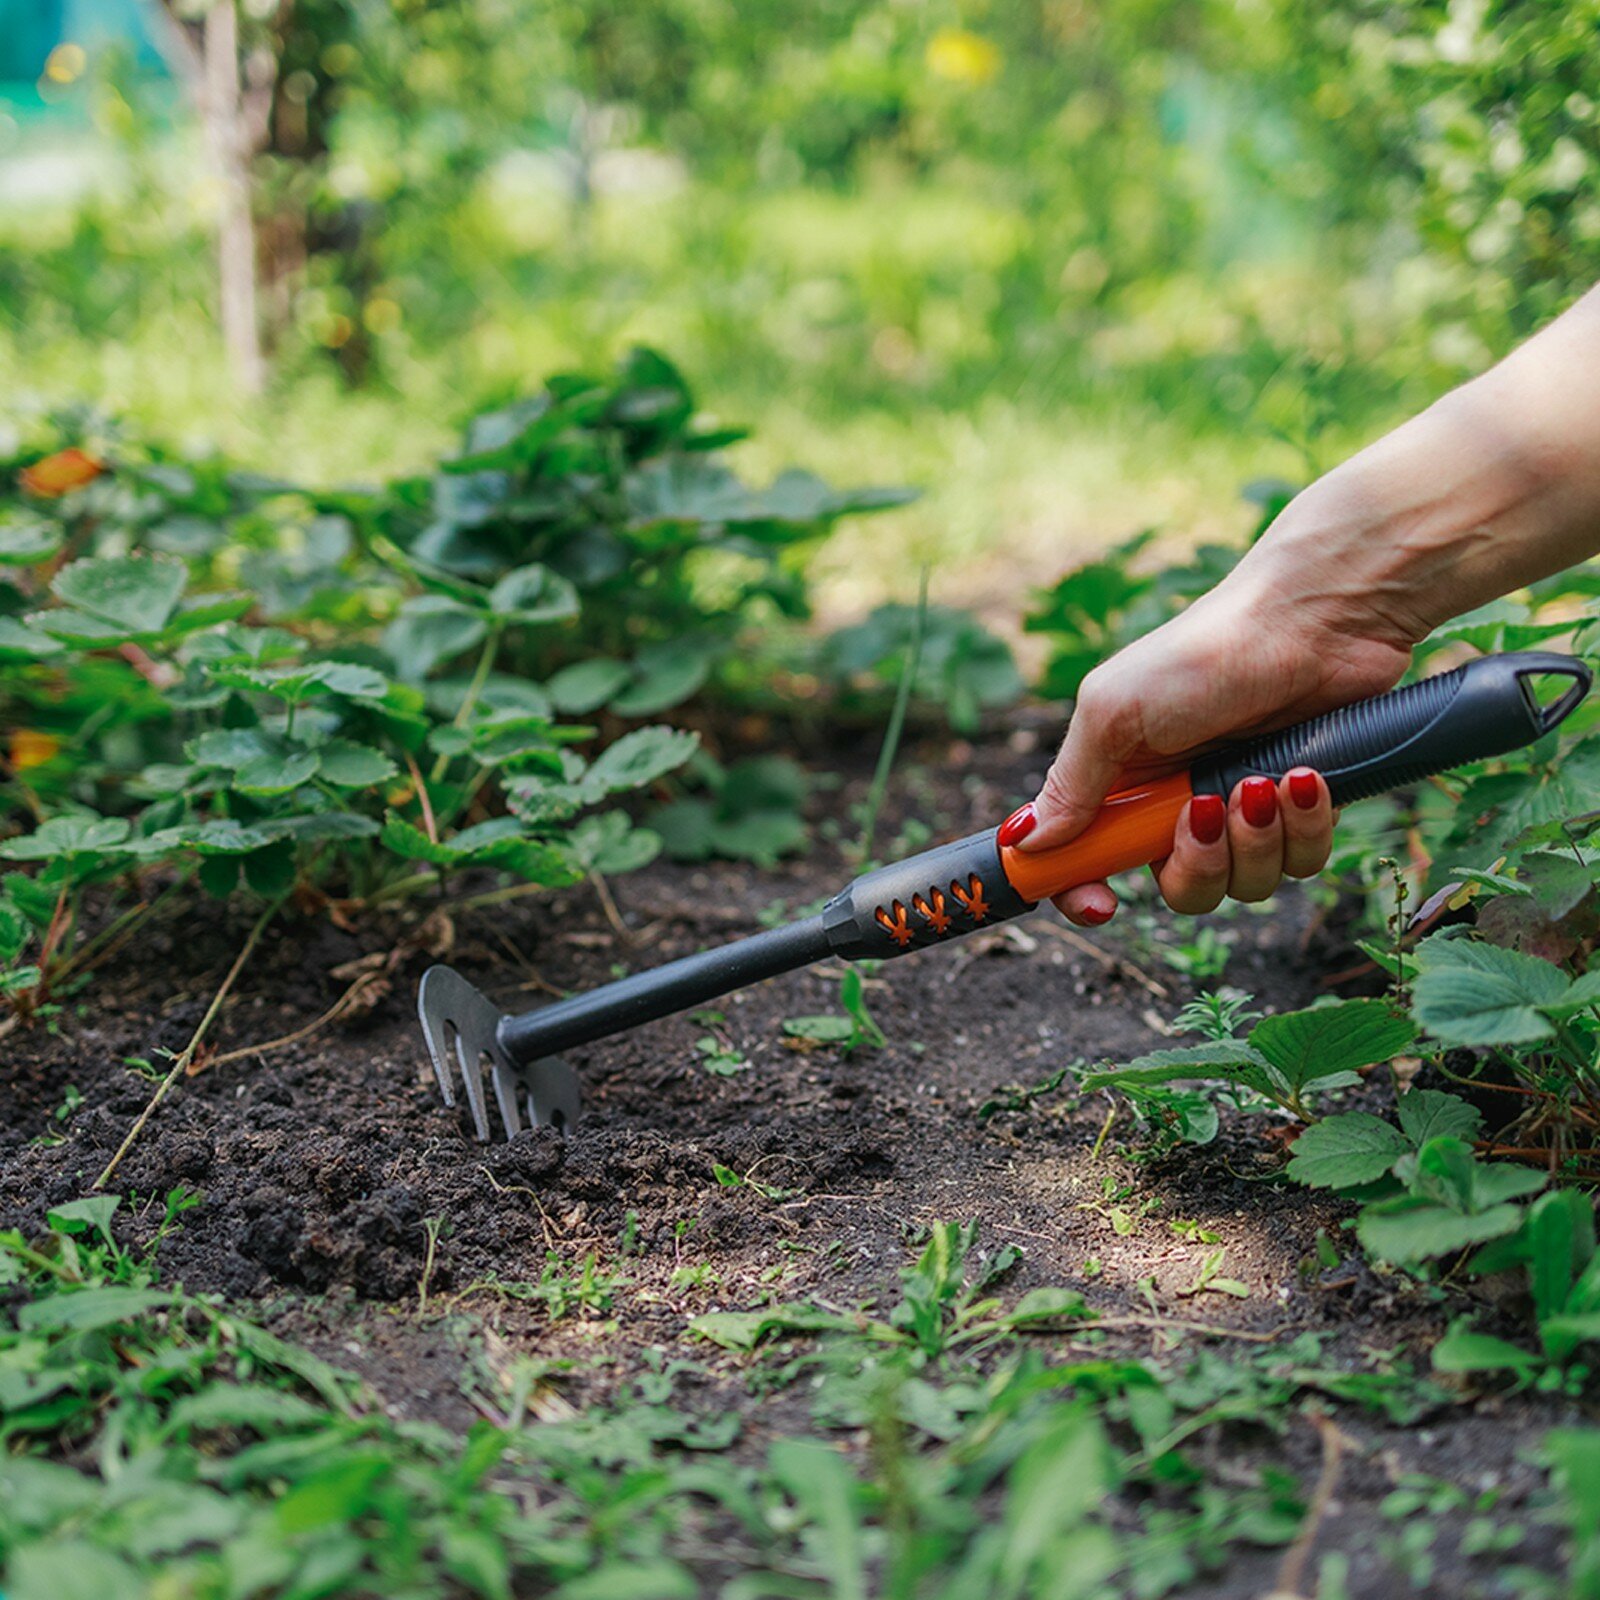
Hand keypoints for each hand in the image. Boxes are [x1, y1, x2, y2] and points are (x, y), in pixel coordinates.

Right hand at [1006, 532, 1413, 925]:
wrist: (1316, 620)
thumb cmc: (1204, 654)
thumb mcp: (1116, 712)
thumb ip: (1071, 784)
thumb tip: (1025, 841)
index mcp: (1121, 782)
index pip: (1086, 862)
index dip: (1085, 892)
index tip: (1104, 904)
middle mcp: (1177, 805)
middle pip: (1178, 890)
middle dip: (1198, 864)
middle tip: (1208, 807)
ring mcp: (1241, 811)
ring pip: (1245, 886)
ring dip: (1256, 841)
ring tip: (1263, 779)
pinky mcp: (1301, 810)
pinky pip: (1300, 864)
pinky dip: (1304, 827)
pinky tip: (1304, 776)